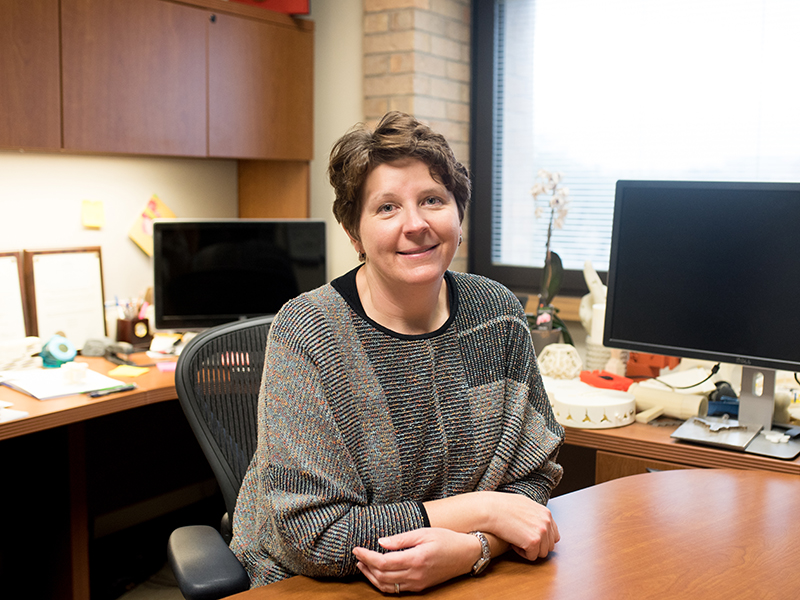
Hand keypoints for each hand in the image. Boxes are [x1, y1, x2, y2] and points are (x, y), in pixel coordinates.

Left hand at [352, 527, 478, 592]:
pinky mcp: (420, 587)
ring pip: (387, 586)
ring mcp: (418, 583)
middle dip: (366, 566)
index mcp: (415, 559)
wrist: (466, 554)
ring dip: (372, 577)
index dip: (367, 556)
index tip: (356, 549)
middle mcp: (415, 575)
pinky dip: (383, 583)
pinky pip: (396, 589)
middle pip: (382, 576)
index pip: (383, 562)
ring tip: (363, 565)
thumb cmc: (446, 539)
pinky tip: (378, 574)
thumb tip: (380, 542)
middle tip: (357, 555)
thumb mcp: (423, 532)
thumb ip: (401, 539)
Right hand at [486, 493, 558, 560]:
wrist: (491, 509)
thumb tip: (539, 524)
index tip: (530, 537)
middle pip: (549, 546)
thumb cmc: (502, 505)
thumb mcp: (524, 505)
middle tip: (520, 538)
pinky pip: (531, 556)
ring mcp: (542, 532)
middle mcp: (547, 522)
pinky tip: (513, 542)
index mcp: (546, 513)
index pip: (553, 535)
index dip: (542, 540)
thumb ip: (535, 515)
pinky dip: (522, 553)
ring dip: (529, 549)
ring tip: (516, 539)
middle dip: (535, 545)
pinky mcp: (533, 542)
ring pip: (542, 553)